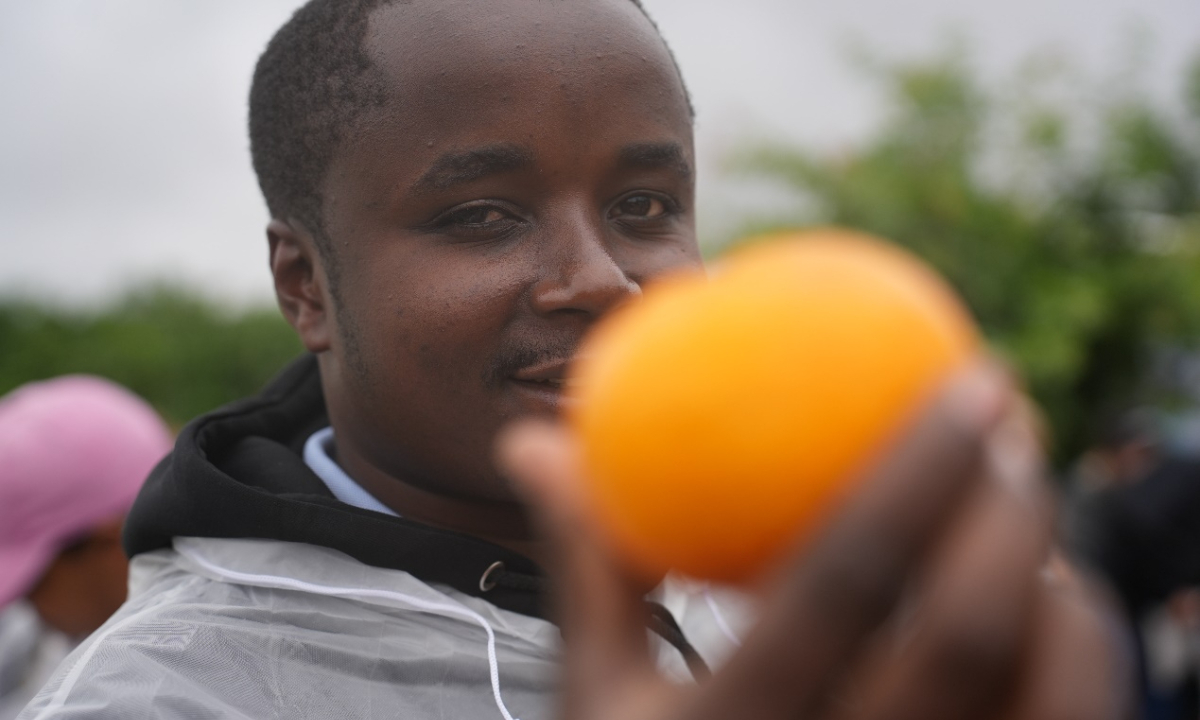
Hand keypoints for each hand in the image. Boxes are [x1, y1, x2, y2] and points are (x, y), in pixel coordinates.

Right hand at [496, 362, 1128, 719]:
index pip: (844, 581)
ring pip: (1042, 690)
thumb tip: (531, 440)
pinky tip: (1043, 597)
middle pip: (966, 631)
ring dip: (1053, 574)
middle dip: (1010, 505)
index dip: (916, 471)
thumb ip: (588, 562)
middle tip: (1012, 414)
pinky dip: (1072, 651)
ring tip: (1023, 499)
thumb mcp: (596, 695)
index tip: (965, 380)